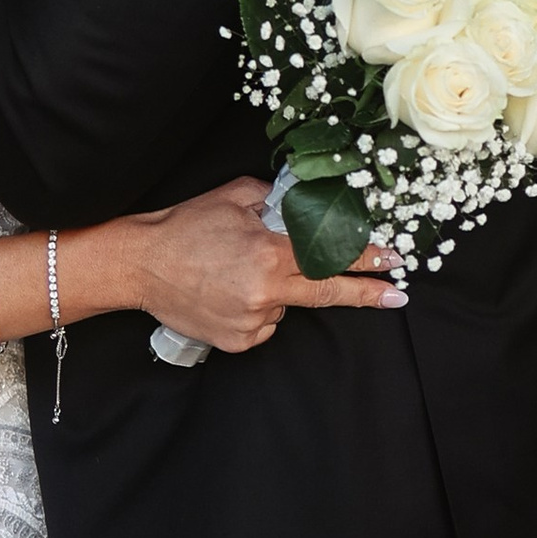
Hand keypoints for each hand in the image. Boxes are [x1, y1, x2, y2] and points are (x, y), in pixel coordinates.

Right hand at [116, 177, 405, 353]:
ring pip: (286, 307)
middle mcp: (264, 292)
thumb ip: (277, 200)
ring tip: (237, 274)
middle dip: (365, 293)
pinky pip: (263, 324)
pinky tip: (230, 294)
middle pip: (326, 293)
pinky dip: (257, 310)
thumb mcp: (236, 197)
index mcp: (268, 254)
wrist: (141, 264)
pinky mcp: (236, 340)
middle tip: (396, 296)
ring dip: (278, 291)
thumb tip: (304, 204)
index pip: (330, 257)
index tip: (394, 262)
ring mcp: (251, 320)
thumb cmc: (185, 226)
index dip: (366, 260)